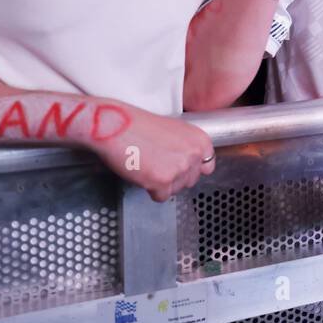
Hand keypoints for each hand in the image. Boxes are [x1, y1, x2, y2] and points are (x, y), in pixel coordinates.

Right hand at [89, 106, 215, 201]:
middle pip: (191, 180)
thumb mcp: (173, 129)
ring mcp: (179, 168)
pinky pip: (161, 197)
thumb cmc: (137, 125)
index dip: (192, 168)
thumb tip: (188, 164)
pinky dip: (151, 190)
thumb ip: (186, 147)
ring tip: (147, 165)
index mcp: (200, 139)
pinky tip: (142, 173)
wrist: (115, 126)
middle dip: (175, 177)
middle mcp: (194, 154)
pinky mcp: (163, 181)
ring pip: (176, 190)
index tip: (181, 167)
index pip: (207, 166)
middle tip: (157, 164)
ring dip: (162, 184)